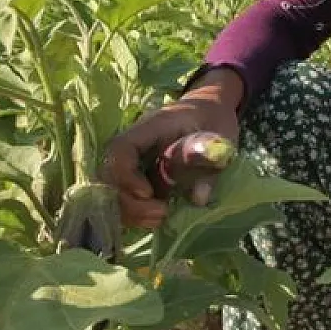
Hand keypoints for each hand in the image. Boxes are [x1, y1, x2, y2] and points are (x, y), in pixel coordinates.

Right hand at [101, 69, 243, 229]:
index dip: (126, 174)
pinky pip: (125, 196)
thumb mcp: (220, 138)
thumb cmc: (214, 119)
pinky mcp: (138, 175)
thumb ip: (209, 164)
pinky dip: (136, 212)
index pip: (121, 148)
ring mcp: (133, 159)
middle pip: (109, 174)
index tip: (148, 193)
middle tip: (160, 213)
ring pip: (112, 189)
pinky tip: (157, 219)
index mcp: (151, 126)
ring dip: (130, 211)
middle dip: (128, 201)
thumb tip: (198, 198)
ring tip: (160, 219)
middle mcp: (134, 143)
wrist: (209, 110)